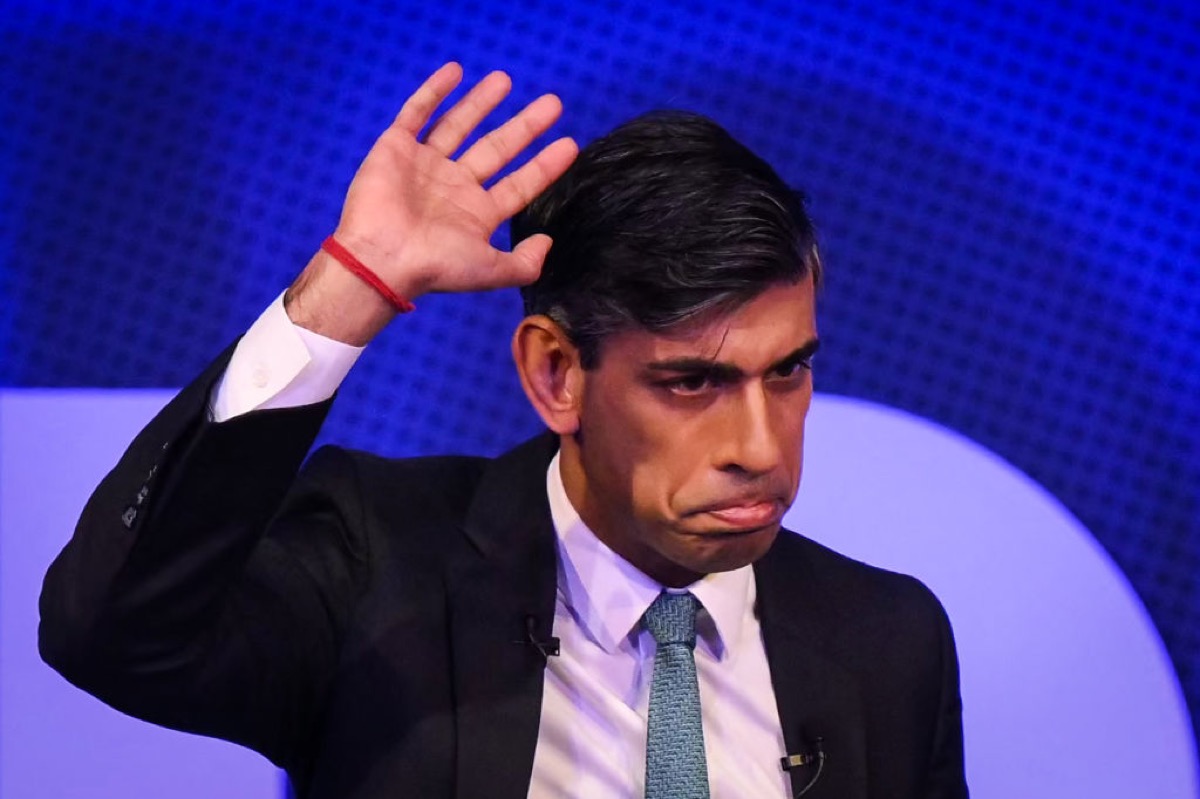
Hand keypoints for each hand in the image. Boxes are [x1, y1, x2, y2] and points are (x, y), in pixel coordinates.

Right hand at [286, 63, 577, 343]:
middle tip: (553, 104)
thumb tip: (549, 243)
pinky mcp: (396, 148)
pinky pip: (417, 113)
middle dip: (525, 126)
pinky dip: (434, 92)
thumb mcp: (491, 271)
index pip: (520, 184)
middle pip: (497, 148)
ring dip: (482, 102)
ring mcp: (426, 165)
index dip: (544, 165)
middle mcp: (455, 186)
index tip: (569, 143)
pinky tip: (455, 71)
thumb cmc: (436, 266)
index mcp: (477, 214)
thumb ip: (524, 263)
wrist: (381, 258)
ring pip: (459, 125)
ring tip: (506, 79)